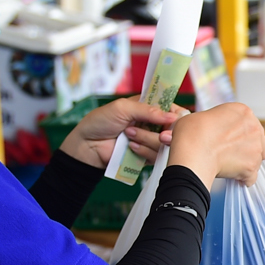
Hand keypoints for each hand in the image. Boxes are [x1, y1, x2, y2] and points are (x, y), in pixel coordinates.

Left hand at [57, 96, 179, 169]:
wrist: (87, 145)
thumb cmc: (101, 121)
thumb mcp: (122, 108)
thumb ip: (147, 110)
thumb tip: (172, 117)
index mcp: (149, 107)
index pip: (172, 109)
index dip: (176, 114)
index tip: (173, 119)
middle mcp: (153, 124)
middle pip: (173, 129)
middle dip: (161, 130)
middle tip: (150, 130)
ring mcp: (150, 140)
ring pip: (165, 144)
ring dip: (147, 139)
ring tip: (129, 135)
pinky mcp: (147, 156)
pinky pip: (156, 157)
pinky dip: (143, 152)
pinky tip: (130, 147)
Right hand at [168, 102, 264, 185]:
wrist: (192, 152)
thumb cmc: (192, 134)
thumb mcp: (198, 116)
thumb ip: (209, 120)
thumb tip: (202, 125)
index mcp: (243, 111)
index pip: (249, 123)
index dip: (239, 133)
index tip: (230, 139)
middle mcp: (254, 128)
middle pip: (258, 140)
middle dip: (246, 148)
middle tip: (230, 153)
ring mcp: (255, 148)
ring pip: (257, 159)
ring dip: (246, 163)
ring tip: (229, 165)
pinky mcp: (252, 166)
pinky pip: (251, 177)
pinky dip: (243, 179)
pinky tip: (232, 177)